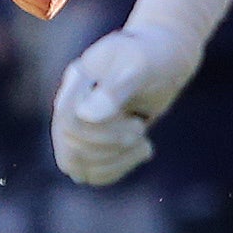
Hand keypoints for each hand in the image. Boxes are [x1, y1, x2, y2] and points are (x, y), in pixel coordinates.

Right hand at [50, 21, 205, 185]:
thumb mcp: (141, 66)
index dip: (100, 130)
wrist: (164, 62)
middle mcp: (69, 102)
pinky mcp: (89, 146)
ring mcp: (76, 125)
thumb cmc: (153, 58)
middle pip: (71, 143)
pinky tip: (141, 151)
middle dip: (112, 143)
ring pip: (75, 164)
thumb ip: (117, 88)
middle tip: (140, 129)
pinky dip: (117, 169)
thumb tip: (87, 115)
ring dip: (115, 159)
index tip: (136, 120)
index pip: (68, 118)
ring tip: (143, 142)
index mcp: (77, 79)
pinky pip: (90, 173)